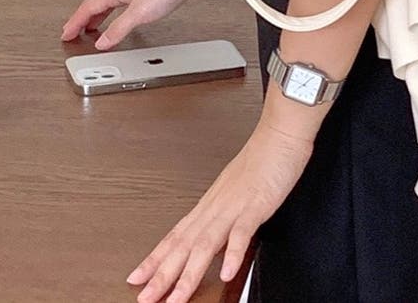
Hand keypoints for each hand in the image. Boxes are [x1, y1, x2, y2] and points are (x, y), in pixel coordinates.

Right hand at [59, 0, 210, 49]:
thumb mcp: (140, 13)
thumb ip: (119, 28)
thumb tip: (101, 42)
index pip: (88, 7)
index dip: (75, 22)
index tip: (65, 34)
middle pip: (96, 3)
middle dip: (84, 18)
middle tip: (75, 32)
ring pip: (111, 3)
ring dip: (99, 16)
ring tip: (94, 29)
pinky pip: (124, 4)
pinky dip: (116, 13)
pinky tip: (124, 18)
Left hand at [125, 120, 313, 302]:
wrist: (281, 132)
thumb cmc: (264, 157)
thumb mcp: (238, 186)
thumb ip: (225, 211)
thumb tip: (217, 235)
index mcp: (211, 202)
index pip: (176, 235)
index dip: (155, 258)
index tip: (136, 278)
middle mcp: (217, 206)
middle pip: (184, 244)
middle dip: (162, 274)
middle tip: (145, 297)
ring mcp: (236, 205)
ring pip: (206, 243)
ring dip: (189, 273)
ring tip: (177, 298)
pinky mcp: (258, 203)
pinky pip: (243, 231)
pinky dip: (233, 253)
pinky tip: (227, 273)